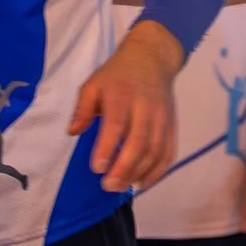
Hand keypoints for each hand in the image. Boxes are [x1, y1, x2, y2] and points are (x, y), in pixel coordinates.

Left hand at [69, 18, 184, 191]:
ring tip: (121, 186)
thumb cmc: (117, 75)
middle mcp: (145, 107)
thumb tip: (73, 132)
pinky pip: (168, 153)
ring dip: (138, 173)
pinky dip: (157, 172)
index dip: (107, 148)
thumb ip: (82, 109)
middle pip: (138, 143)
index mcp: (122, 95)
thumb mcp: (93, 84)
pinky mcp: (172, 126)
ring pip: (155, 151)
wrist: (152, 59)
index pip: (116, 125)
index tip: (97, 168)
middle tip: (108, 186)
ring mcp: (162, 118)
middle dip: (123, 168)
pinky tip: (142, 183)